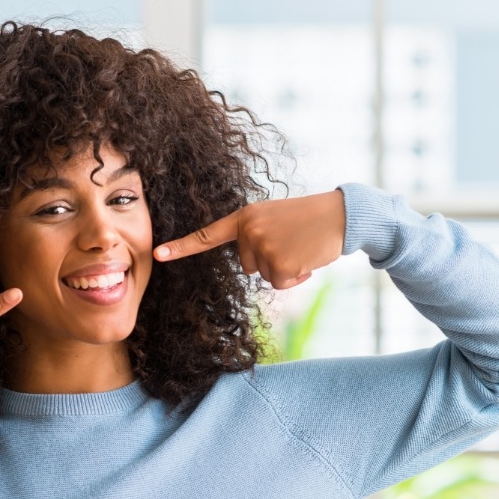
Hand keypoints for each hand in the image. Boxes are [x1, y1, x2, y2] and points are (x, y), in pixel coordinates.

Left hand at [153, 191, 344, 289]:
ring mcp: (263, 246)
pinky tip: (308, 258)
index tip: (157, 255)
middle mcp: (248, 230)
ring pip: (265, 276)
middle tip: (291, 241)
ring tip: (301, 246)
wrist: (341, 214)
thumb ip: (254, 235)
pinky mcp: (280, 262)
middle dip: (270, 260)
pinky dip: (297, 277)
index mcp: (244, 217)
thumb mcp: (274, 218)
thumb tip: (250, 266)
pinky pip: (281, 283)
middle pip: (247, 266)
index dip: (181, 247)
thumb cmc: (308, 219)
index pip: (206, 236)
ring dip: (285, 269)